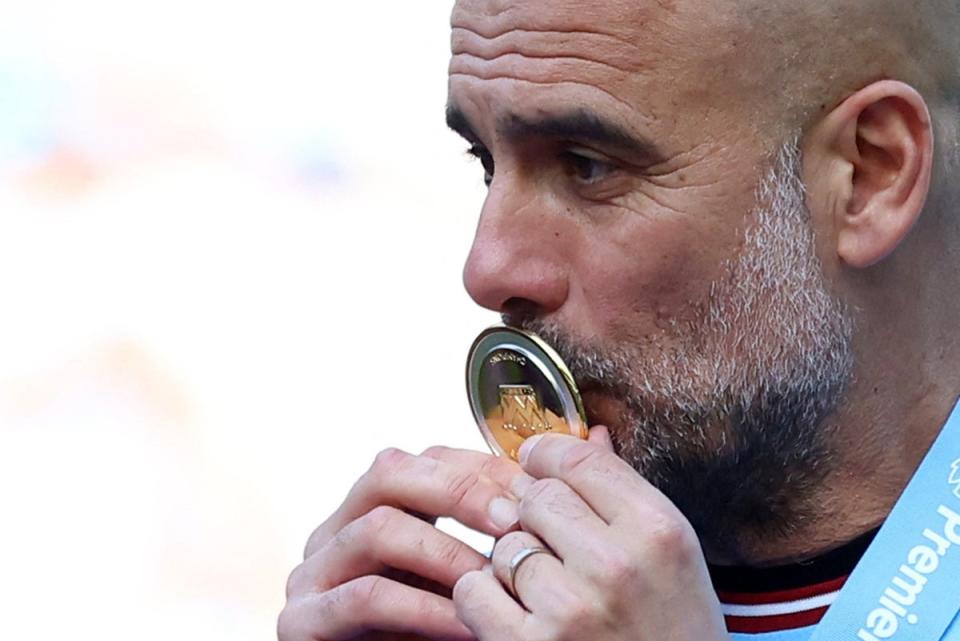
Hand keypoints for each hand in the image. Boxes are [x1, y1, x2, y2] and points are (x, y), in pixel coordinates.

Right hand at [278, 446, 528, 640]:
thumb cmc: (432, 639)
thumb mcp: (463, 581)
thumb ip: (494, 537)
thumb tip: (568, 477)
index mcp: (373, 510)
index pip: (425, 460)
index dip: (480, 468)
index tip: (533, 489)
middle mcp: (336, 531)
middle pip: (389, 472)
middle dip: (459, 490)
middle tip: (512, 519)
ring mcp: (313, 574)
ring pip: (376, 528)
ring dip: (446, 551)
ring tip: (495, 578)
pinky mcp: (303, 622)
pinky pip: (367, 596)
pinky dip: (424, 608)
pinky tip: (466, 623)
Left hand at [452, 427, 729, 640]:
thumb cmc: (676, 636)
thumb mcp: (673, 559)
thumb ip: (625, 495)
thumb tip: (590, 435)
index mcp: (658, 532)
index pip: (579, 458)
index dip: (547, 454)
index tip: (537, 461)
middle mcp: (615, 565)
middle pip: (535, 496)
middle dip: (535, 516)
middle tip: (553, 545)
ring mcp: (570, 609)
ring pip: (504, 545)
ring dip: (513, 563)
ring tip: (547, 591)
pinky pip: (474, 591)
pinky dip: (483, 600)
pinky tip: (517, 615)